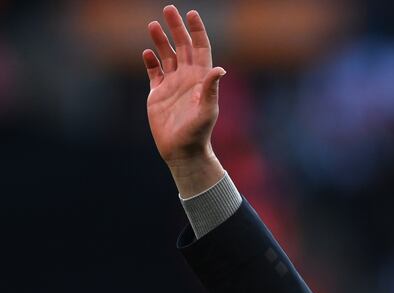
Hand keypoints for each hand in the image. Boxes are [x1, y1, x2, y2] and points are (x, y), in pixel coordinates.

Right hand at [143, 5, 225, 196]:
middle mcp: (187, 78)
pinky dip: (150, 61)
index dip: (197, 31)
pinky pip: (154, 72)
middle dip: (176, 28)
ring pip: (167, 56)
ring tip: (153, 25)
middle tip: (168, 9)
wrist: (182, 151)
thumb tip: (219, 69)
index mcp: (200, 78)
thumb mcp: (207, 110)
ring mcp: (172, 85)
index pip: (201, 48)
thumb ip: (211, 89)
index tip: (192, 13)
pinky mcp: (158, 94)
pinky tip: (147, 52)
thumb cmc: (198, 133)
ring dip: (161, 40)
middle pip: (183, 46)